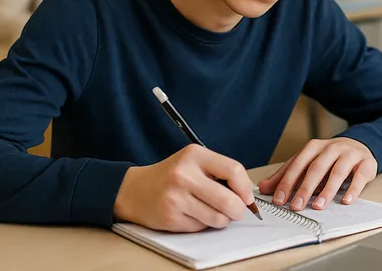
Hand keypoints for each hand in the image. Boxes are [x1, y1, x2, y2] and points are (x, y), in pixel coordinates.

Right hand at [113, 145, 254, 232]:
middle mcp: (184, 174)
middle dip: (238, 210)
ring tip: (211, 211)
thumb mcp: (194, 161)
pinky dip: (203, 224)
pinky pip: (202, 227)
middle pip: (229, 201)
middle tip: (235, 210)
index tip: (246, 197)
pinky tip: (192, 214)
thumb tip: (246, 195)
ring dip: (221, 219)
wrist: (135, 190)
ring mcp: (176, 197)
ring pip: (218, 218)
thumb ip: (220, 172)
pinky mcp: (171, 217)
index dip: (245, 188)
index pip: (234, 170)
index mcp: (195, 155)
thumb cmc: (171, 176)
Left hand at [257, 138, 376, 211]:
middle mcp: (331, 148)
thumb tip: (263, 187)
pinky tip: (346, 201)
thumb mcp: (307, 162)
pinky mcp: (365, 163)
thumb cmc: (330, 158)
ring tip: (318, 206)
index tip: (279, 199)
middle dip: (304, 188)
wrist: (359, 145)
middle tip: (296, 206)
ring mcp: (349, 155)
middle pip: (316, 168)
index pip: (297, 165)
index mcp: (313, 147)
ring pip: (337, 172)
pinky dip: (353, 190)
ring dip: (327, 191)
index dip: (287, 182)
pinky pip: (359, 177)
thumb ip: (287, 175)